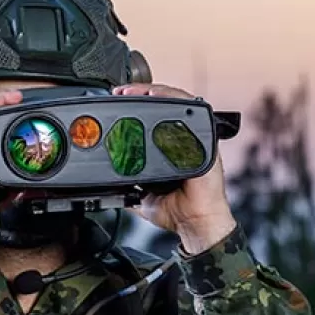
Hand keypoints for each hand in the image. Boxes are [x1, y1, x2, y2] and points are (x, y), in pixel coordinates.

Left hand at [112, 83, 236, 253]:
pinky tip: (158, 95)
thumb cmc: (176, 211)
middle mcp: (186, 139)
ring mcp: (197, 138)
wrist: (194, 223)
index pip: (156, 117)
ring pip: (179, 103)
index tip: (117, 102)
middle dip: (142, 94)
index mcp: (172, 148)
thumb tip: (108, 185)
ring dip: (156, 92)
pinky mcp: (206, 142)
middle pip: (166, 105)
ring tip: (136, 90)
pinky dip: (175, 100)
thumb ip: (128, 186)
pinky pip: (193, 113)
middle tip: (120, 93)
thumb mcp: (142, 197)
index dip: (138, 105)